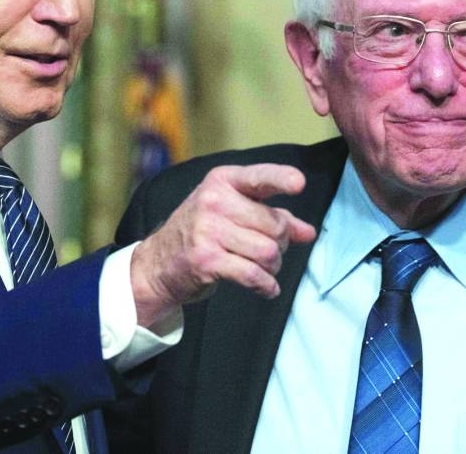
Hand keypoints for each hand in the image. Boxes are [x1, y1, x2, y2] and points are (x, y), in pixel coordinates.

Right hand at [129, 163, 315, 327]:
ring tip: (264, 268)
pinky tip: (266, 287)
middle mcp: (214, 201)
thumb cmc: (201, 233)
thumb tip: (308, 232)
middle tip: (271, 250)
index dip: (281, 179)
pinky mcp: (207, 260)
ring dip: (273, 266)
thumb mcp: (232, 213)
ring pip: (268, 251)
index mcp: (223, 181)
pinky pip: (253, 275)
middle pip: (275, 224)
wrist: (158, 262)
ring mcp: (208, 230)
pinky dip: (266, 285)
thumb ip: (273, 217)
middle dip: (281, 243)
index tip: (299, 184)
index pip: (259, 177)